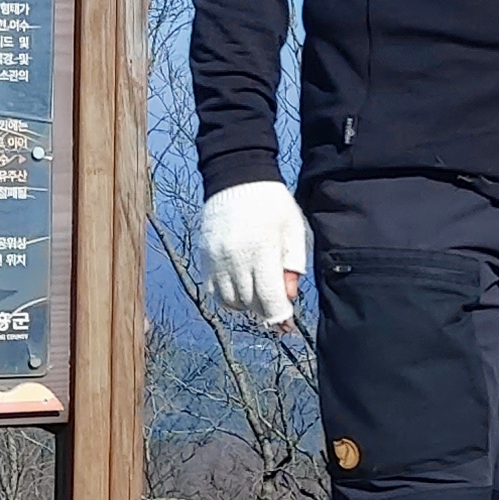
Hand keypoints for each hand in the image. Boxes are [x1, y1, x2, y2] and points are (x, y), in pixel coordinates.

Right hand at [200, 180, 311, 324]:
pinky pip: (214, 291)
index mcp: (262, 250)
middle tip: (277, 304)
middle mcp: (235, 258)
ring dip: (248, 304)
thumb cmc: (272, 204)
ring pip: (231, 302)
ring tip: (259, 292)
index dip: (280, 314)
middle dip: (266, 309)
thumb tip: (289, 296)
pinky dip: (229, 296)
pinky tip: (241, 286)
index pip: (269, 298)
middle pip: (251, 303)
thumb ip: (293, 264)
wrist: (237, 178)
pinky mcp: (204, 257)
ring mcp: (216, 259)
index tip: (287, 321)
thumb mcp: (293, 230)